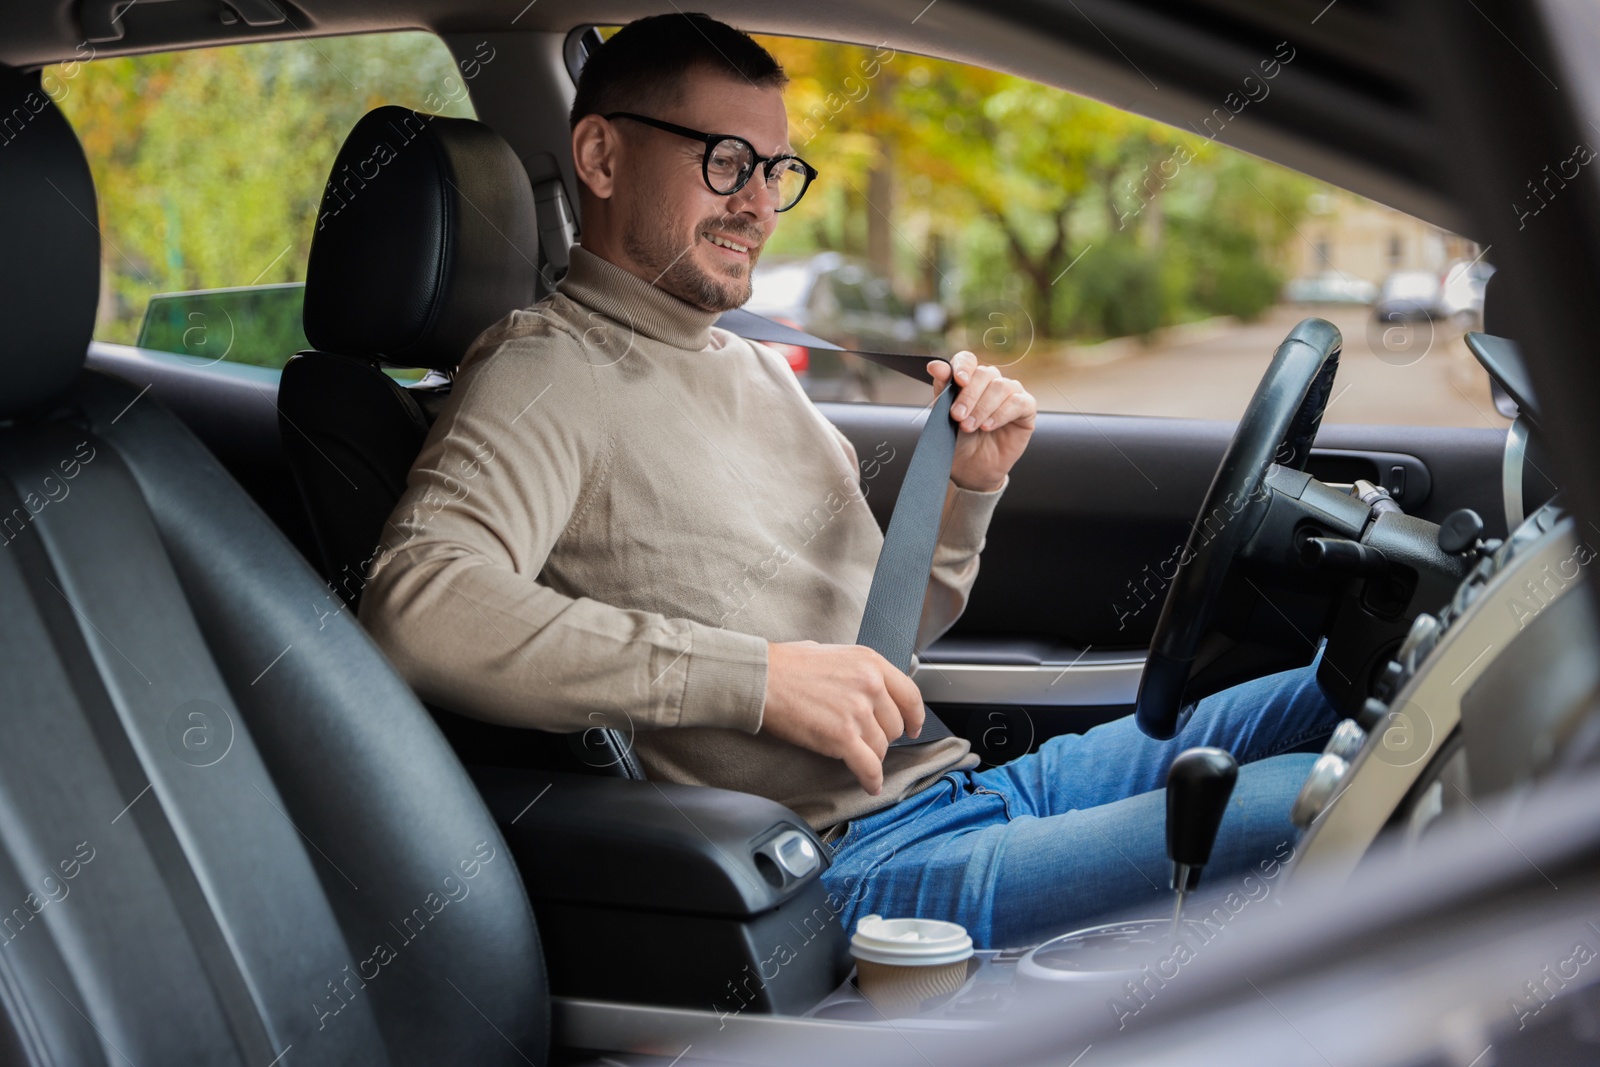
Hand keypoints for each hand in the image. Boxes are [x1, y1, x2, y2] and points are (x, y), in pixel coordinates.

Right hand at [759, 640, 926, 795]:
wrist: (761, 679)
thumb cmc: (786, 665)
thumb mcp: (834, 653)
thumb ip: (857, 671)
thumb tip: (866, 688)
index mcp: (870, 662)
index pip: (910, 695)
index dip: (914, 717)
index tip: (912, 727)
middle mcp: (870, 685)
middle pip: (894, 726)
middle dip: (882, 737)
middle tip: (867, 740)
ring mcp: (858, 712)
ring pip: (881, 748)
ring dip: (870, 756)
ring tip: (856, 756)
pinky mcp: (842, 738)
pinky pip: (868, 767)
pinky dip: (871, 779)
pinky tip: (869, 784)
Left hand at [928, 351, 1035, 491]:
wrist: (969, 468)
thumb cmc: (958, 440)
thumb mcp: (944, 415)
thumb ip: (942, 389)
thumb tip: (935, 365)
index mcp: (971, 379)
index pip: (968, 360)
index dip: (964, 366)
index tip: (957, 380)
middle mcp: (992, 382)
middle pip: (984, 374)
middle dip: (969, 395)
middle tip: (957, 416)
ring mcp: (1011, 394)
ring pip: (1001, 387)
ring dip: (983, 407)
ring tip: (970, 427)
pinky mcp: (1026, 409)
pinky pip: (1018, 402)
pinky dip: (1002, 413)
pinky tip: (989, 426)